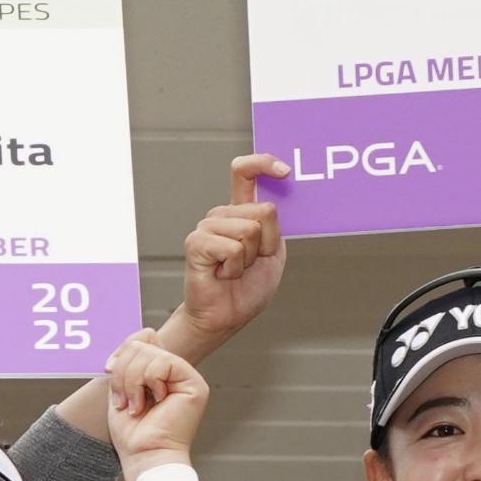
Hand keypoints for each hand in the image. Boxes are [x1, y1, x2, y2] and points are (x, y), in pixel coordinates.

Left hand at [103, 329, 210, 468]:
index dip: (121, 351)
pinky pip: (162, 363)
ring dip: (132, 381)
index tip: (108, 370)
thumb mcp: (123, 389)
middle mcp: (177, 372)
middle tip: (125, 401)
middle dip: (123, 372)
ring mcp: (188, 376)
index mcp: (161, 372)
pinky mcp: (194, 383)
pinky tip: (152, 403)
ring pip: (148, 353)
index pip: (144, 338)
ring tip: (136, 406)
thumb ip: (129, 363)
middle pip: (142, 343)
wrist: (144, 456)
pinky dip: (147, 383)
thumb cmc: (132, 433)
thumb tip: (138, 338)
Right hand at [173, 157, 288, 350]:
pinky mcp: (196, 243)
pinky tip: (222, 275)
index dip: (263, 164)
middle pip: (264, 211)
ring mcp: (207, 226)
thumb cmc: (247, 288)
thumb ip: (275, 227)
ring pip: (250, 230)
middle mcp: (222, 214)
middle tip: (249, 263)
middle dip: (267, 244)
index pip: (246, 174)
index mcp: (240, 212)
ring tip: (233, 270)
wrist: (225, 316)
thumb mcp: (274, 254)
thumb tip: (272, 203)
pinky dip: (235, 268)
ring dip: (250, 259)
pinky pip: (233, 248)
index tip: (285, 171)